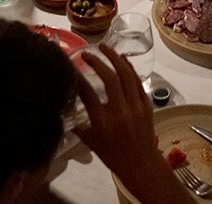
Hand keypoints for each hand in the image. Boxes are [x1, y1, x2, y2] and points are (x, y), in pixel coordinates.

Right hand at [75, 48, 187, 203]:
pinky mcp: (146, 104)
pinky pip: (137, 81)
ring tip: (105, 47)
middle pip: (110, 77)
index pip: (87, 93)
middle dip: (97, 61)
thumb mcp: (90, 142)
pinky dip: (129, 67)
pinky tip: (122, 58)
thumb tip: (66, 109)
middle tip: (87, 53)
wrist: (141, 164)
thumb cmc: (113, 156)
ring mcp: (135, 106)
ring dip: (115, 57)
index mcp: (103, 121)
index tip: (70, 65)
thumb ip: (78, 125)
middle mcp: (120, 111)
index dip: (77, 77)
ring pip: (126, 75)